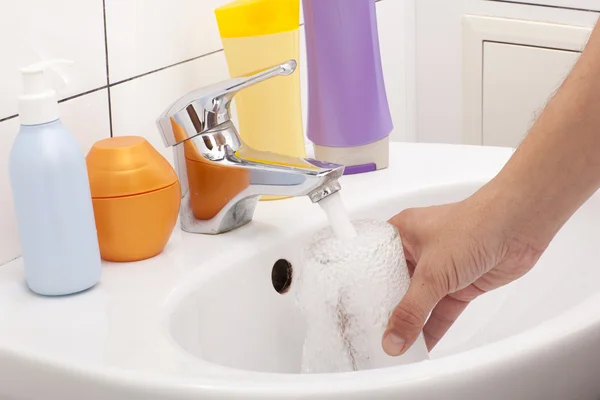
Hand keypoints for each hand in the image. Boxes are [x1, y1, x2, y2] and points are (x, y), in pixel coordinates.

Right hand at [381, 188, 546, 355]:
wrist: (518, 226)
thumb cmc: (473, 226)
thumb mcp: (432, 273)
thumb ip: (411, 310)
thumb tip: (393, 338)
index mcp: (402, 233)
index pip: (376, 265)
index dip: (365, 289)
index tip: (356, 313)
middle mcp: (418, 249)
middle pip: (397, 286)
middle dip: (389, 310)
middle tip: (374, 335)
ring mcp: (440, 267)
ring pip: (420, 301)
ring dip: (412, 322)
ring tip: (395, 345)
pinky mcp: (460, 282)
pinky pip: (441, 310)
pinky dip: (433, 327)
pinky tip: (422, 344)